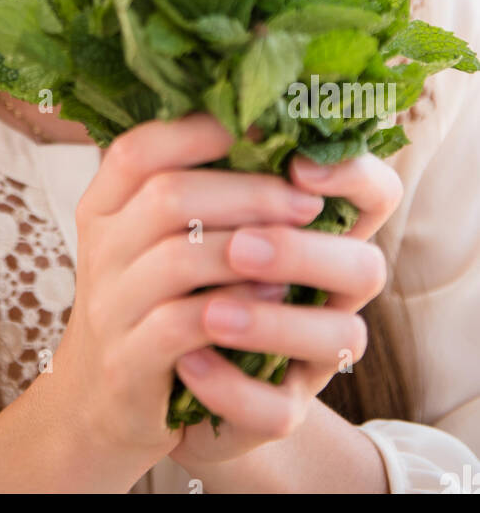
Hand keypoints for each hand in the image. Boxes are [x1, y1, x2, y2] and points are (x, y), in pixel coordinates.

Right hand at [49, 112, 330, 480]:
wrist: (101, 406)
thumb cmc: (149, 305)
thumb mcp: (150, 238)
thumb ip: (190, 190)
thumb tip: (265, 135)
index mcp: (104, 204)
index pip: (137, 148)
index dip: (199, 132)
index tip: (266, 133)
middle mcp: (99, 247)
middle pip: (167, 195)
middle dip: (249, 192)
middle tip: (307, 202)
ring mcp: (109, 305)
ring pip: (178, 258)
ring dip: (249, 249)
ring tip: (298, 250)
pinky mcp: (129, 363)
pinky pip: (182, 325)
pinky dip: (233, 308)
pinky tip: (271, 301)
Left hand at [169, 148, 402, 473]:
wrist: (140, 366)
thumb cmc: (170, 267)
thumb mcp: (174, 209)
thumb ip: (193, 162)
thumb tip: (197, 104)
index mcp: (313, 227)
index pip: (374, 191)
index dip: (352, 176)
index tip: (298, 166)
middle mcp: (328, 288)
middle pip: (364, 266)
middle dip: (303, 253)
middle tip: (240, 247)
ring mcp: (311, 353)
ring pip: (340, 339)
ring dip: (272, 322)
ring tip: (209, 312)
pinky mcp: (278, 407)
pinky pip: (278, 408)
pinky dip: (233, 386)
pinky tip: (188, 361)